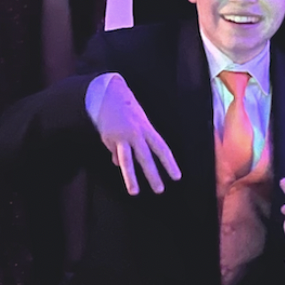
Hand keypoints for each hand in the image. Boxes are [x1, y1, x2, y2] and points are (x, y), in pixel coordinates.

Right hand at [87, 72, 182, 194]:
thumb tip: (117, 163)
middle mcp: (137, 133)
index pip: (162, 149)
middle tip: (160, 190)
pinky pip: (113, 151)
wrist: (108, 92)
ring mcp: (122, 136)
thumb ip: (132, 143)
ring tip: (135, 192)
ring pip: (128, 160)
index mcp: (147, 129)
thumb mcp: (135, 123)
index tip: (176, 177)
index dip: (169, 163)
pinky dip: (113, 150)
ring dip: (131, 178)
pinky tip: (111, 138)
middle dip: (153, 174)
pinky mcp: (108, 138)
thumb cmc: (125, 109)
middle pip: (146, 157)